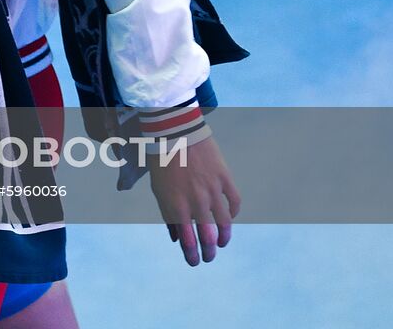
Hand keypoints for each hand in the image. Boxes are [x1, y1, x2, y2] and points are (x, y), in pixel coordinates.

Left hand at [147, 134, 240, 266]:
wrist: (174, 130)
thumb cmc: (161, 160)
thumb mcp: (158, 189)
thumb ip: (167, 214)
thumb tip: (176, 237)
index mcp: (176, 206)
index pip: (187, 240)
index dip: (191, 254)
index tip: (194, 262)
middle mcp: (196, 202)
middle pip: (207, 236)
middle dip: (209, 251)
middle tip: (209, 258)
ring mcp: (212, 191)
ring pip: (224, 223)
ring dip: (223, 237)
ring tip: (221, 243)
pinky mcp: (224, 178)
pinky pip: (234, 202)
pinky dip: (233, 213)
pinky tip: (230, 218)